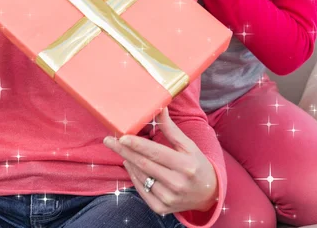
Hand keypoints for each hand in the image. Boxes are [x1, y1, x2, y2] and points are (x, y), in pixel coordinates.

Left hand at [104, 108, 218, 215]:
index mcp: (185, 165)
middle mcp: (177, 183)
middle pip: (144, 164)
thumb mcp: (188, 145)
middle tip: (109, 140)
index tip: (122, 136)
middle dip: (124, 151)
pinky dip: (134, 177)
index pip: (156, 153)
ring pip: (141, 177)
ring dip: (128, 162)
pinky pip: (142, 191)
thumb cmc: (197, 164)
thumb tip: (160, 107)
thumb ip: (171, 129)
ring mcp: (168, 198)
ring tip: (120, 149)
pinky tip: (130, 165)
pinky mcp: (161, 208)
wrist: (208, 194)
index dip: (138, 145)